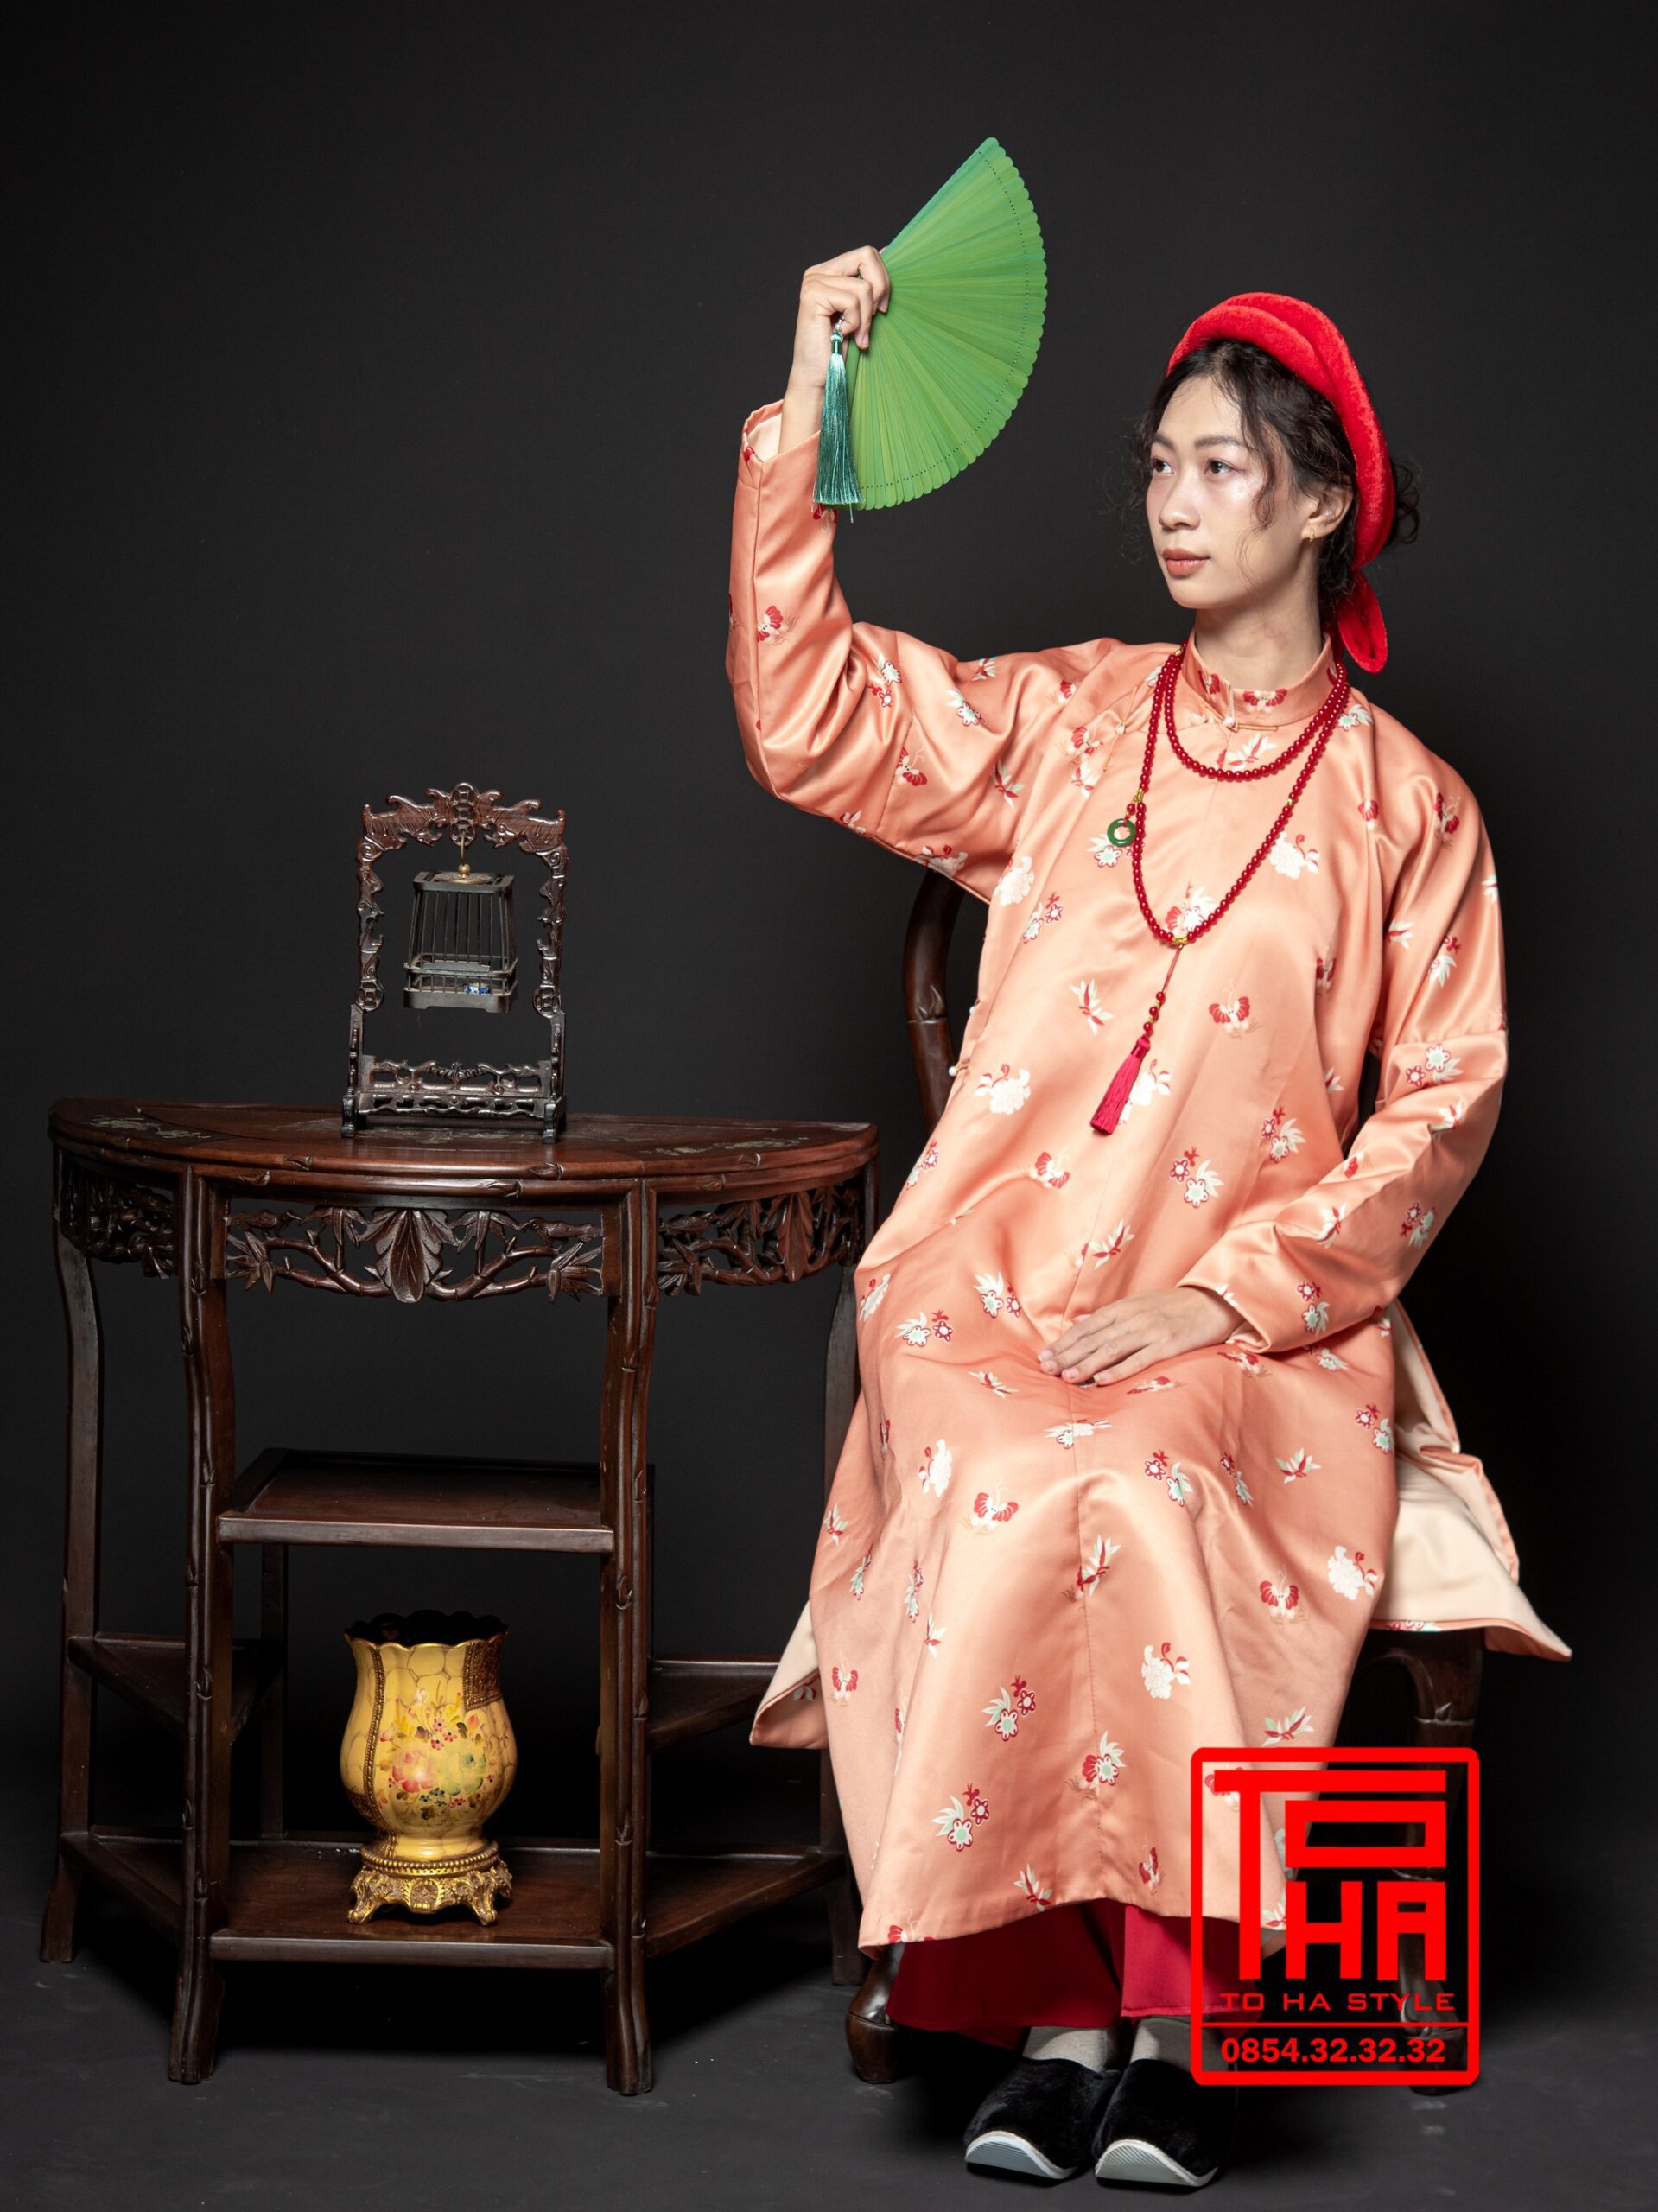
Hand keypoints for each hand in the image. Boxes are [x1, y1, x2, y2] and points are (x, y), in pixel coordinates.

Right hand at [777, 246, 891, 453]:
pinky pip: (853, 301)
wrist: (819, 378)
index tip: (882, 309)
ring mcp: (813, 282)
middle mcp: (818, 272)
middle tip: (875, 317)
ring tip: (855, 335)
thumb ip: (871, 283)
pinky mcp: (813, 296)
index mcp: (829, 271)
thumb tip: (891, 250)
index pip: (867, 254)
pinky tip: (843, 335)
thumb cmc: (840, 348)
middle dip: (880, 289)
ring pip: (863, 286)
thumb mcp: (862, 311)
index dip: (883, 279)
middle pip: (867, 255)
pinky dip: (855, 323)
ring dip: (866, 318)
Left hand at [1037, 1287, 1242, 1387]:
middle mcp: (1132, 1318)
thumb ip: (1110, 1316)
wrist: (1214, 1301)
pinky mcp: (1167, 1344)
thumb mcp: (1139, 1304)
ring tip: (1066, 1377)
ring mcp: (1149, 1331)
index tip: (1043, 1357)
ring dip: (1086, 1364)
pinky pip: (1139, 1359)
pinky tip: (1101, 1380)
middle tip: (1045, 1369)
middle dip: (1067, 1355)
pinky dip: (1119, 1370)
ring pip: (1111, 1349)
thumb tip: (1080, 1322)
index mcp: (1123, 1308)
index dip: (1063, 1342)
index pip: (1086, 1327)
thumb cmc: (1175, 1306)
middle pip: (1093, 1339)